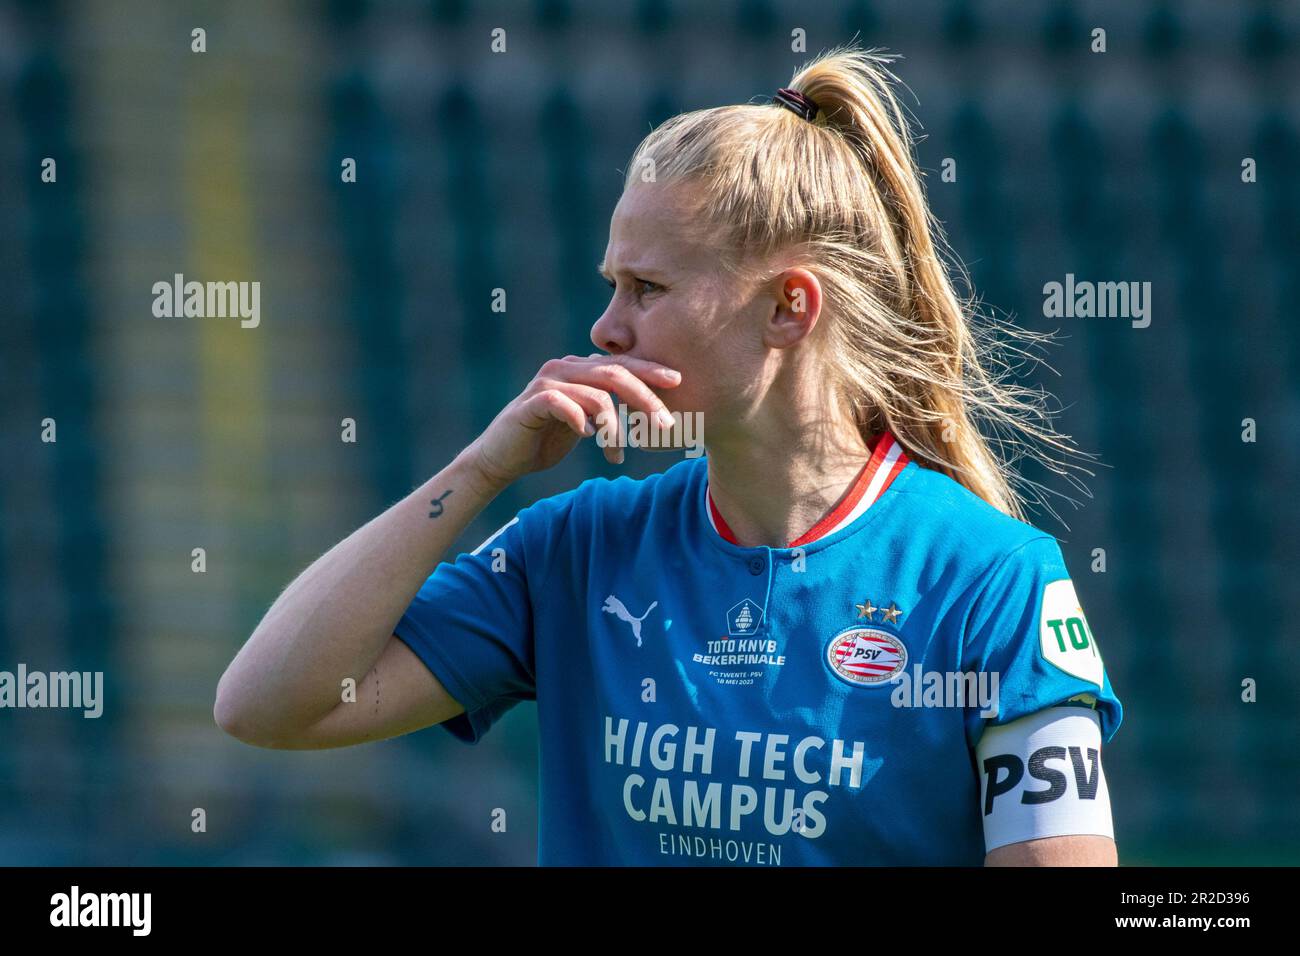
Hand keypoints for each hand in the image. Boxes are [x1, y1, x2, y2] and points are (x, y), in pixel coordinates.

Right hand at [466, 353, 681, 488]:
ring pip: (595, 393)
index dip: (651, 371)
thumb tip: (646, 412)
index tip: (679, 382)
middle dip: (645, 398)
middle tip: (665, 423)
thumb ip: (608, 409)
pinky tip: (588, 438)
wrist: (500, 458)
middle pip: (615, 374)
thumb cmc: (545, 440)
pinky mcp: (532, 402)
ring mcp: (547, 383)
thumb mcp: (585, 422)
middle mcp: (564, 368)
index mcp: (579, 369)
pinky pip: (564, 405)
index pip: (622, 364)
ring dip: (614, 426)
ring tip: (617, 452)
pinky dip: (581, 421)